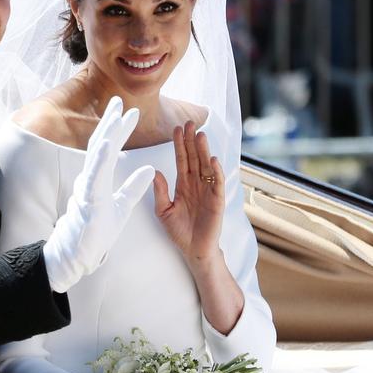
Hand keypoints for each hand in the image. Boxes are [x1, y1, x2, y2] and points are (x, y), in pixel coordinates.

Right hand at [43, 97, 155, 292]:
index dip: (118, 129)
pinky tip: (107, 144)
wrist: (81, 254)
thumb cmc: (97, 231)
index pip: (110, 149)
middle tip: (118, 100)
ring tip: (116, 116)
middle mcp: (90, 178)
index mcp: (99, 178)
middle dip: (110, 122)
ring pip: (97, 156)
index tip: (130, 112)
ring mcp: (87, 188)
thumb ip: (134, 187)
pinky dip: (101, 158)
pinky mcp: (88, 200)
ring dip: (106, 134)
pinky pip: (95, 176)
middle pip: (100, 144)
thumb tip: (151, 169)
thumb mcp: (122, 206)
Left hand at [153, 121, 224, 268]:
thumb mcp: (163, 210)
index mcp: (183, 184)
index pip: (181, 159)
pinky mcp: (217, 201)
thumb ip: (160, 191)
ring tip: (200, 135)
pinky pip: (217, 183)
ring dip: (204, 151)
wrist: (193, 250)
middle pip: (194, 158)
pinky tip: (212, 159)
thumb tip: (154, 171)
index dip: (179, 144)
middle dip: (191, 140)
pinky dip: (216, 171)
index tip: (175, 128)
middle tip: (189, 122)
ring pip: (206, 166)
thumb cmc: (179, 231)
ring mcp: (207, 191)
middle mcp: (196, 184)